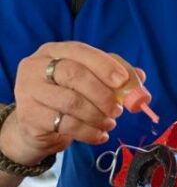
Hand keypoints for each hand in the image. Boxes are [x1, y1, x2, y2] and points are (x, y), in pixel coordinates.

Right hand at [3, 42, 129, 165]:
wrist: (38, 126)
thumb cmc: (69, 95)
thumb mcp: (91, 80)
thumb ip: (115, 76)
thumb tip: (139, 77)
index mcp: (54, 51)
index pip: (80, 51)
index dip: (104, 65)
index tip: (123, 81)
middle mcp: (36, 67)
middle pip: (74, 75)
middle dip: (103, 94)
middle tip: (118, 109)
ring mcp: (28, 91)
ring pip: (71, 102)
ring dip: (98, 116)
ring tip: (110, 123)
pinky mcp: (29, 116)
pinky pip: (66, 124)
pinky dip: (89, 132)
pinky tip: (100, 135)